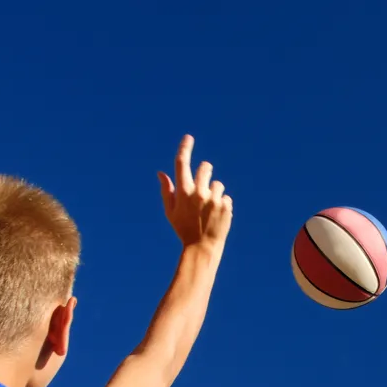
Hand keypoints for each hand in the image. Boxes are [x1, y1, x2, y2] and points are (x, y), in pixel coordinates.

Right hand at [157, 135, 232, 249]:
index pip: (182, 163)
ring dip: (214, 192)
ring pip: (217, 183)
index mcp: (183, 192)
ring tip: (209, 209)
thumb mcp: (170, 211)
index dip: (185, 148)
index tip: (188, 138)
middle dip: (205, 171)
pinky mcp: (226, 205)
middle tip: (203, 185)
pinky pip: (226, 197)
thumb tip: (161, 172)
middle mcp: (198, 192)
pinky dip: (222, 204)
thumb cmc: (183, 229)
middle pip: (205, 167)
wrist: (202, 248)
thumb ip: (166, 190)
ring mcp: (213, 199)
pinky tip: (216, 217)